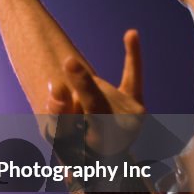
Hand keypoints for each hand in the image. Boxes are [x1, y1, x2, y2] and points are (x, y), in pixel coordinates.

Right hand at [47, 30, 143, 156]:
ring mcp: (135, 114)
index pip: (93, 109)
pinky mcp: (137, 102)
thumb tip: (56, 86)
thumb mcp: (61, 140)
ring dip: (80, 92)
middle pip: (93, 97)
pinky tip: (130, 35)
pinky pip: (133, 76)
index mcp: (107, 141)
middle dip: (78, 87)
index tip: (67, 66)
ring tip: (77, 111)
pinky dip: (132, 55)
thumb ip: (56, 114)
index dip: (81, 91)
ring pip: (99, 88)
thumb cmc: (76, 149)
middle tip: (68, 66)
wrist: (103, 158)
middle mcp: (127, 127)